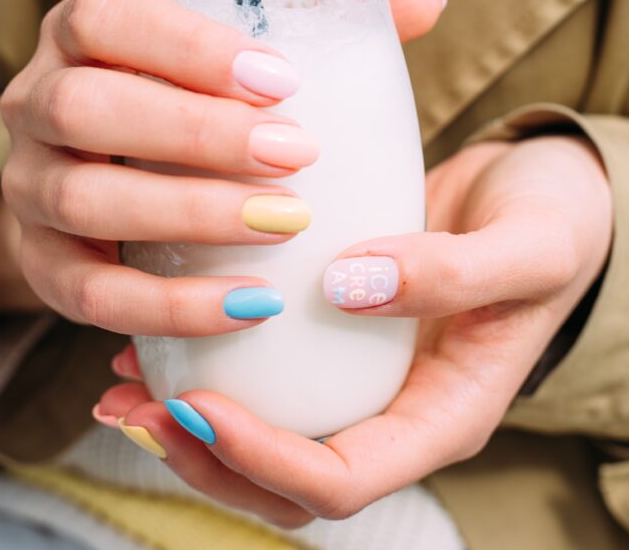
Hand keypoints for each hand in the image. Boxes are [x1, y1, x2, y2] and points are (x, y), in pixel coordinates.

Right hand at [0, 0, 444, 334]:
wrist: (117, 175)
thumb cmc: (197, 102)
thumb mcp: (241, 56)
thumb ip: (326, 24)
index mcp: (83, 32)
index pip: (108, 17)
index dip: (186, 44)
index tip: (280, 77)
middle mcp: (39, 100)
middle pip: (87, 107)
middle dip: (194, 133)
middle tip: (296, 154)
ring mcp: (30, 186)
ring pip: (84, 200)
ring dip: (187, 215)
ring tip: (286, 223)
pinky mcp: (42, 264)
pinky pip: (87, 294)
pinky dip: (167, 305)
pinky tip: (250, 305)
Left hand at [96, 133, 611, 528]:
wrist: (548, 193)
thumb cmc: (553, 225)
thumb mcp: (527, 248)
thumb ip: (456, 272)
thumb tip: (351, 287)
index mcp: (443, 417)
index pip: (341, 482)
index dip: (263, 460)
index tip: (200, 405)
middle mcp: (393, 407)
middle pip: (285, 480)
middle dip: (204, 456)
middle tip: (138, 407)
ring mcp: (362, 372)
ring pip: (266, 429)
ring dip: (189, 420)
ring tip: (122, 382)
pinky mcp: (338, 327)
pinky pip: (268, 364)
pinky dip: (207, 356)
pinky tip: (155, 322)